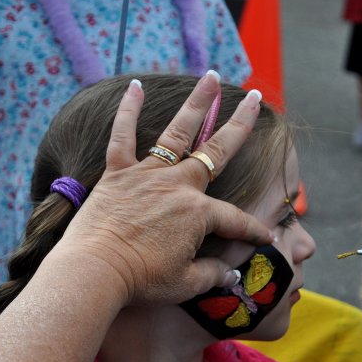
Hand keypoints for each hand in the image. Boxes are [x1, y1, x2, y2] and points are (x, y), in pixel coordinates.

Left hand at [60, 73, 272, 305]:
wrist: (94, 271)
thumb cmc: (141, 280)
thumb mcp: (185, 284)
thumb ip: (212, 275)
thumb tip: (230, 275)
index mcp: (199, 214)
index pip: (236, 219)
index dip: (254, 230)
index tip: (267, 237)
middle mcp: (178, 185)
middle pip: (217, 150)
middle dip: (240, 123)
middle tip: (255, 98)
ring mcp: (148, 174)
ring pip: (178, 132)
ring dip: (197, 104)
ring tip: (210, 77)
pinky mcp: (118, 173)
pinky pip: (122, 135)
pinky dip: (127, 110)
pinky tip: (135, 85)